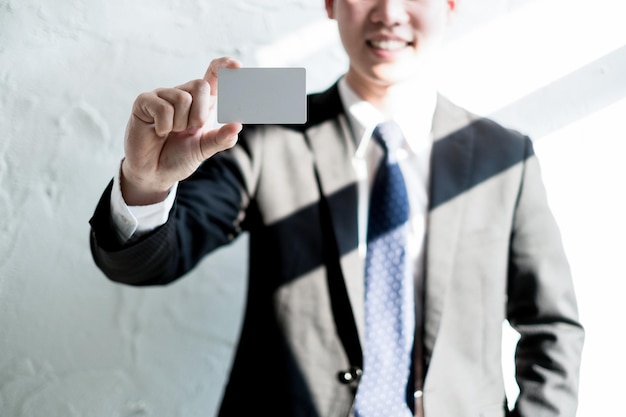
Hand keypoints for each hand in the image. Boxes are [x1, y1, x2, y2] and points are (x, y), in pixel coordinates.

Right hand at [120, 57, 242, 205]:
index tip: (236, 65)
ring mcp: (162, 96)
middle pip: (200, 86)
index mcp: (201, 103)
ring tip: (172, 132)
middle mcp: (182, 95)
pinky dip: (164, 125)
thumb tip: (238, 126)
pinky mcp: (144, 101)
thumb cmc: (179, 157)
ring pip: (182, 98)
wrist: (155, 172)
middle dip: (200, 114)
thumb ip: (221, 139)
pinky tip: (159, 132)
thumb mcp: (204, 149)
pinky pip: (162, 107)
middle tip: (190, 130)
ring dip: (180, 123)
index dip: (223, 67)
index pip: (213, 76)